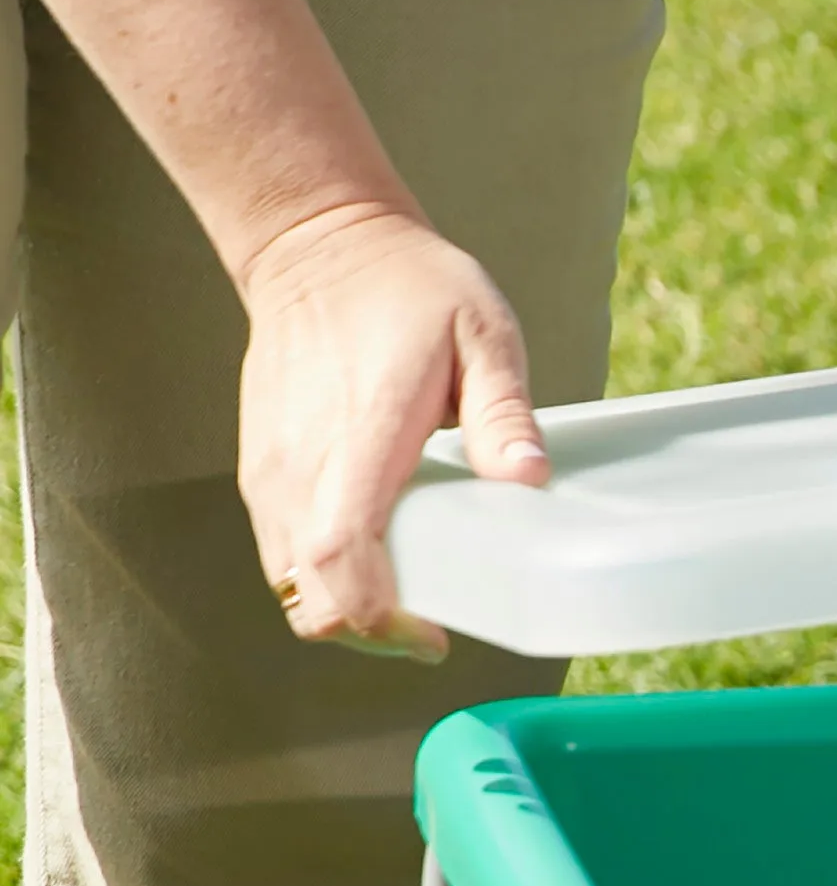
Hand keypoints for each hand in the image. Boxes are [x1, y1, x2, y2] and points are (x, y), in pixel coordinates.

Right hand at [232, 199, 547, 657]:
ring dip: (345, 609)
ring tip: (411, 599)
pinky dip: (322, 580)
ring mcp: (269, 474)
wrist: (319, 249)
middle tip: (433, 627)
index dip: (383, 616)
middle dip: (372, 631)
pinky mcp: (259, 473)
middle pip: (313, 597)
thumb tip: (529, 480)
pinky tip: (376, 561)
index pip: (343, 555)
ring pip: (290, 586)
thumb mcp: (482, 333)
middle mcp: (297, 467)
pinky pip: (280, 556)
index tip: (434, 636)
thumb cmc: (410, 290)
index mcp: (358, 439)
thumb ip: (504, 411)